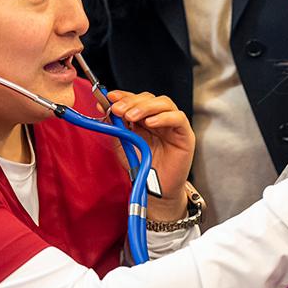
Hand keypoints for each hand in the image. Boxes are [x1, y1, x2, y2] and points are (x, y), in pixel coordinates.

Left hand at [108, 90, 194, 220]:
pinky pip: (178, 118)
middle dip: (132, 101)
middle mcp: (160, 118)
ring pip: (164, 103)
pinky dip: (164, 117)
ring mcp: (173, 125)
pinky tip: (150, 123)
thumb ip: (115, 125)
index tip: (110, 97)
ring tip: (130, 116)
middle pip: (150, 98)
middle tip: (118, 109)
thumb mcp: (123, 143)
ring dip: (145, 107)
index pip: (137, 99)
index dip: (124, 95)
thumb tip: (102, 105)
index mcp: (145, 118)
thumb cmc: (141, 168)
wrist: (154, 191)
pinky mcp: (185, 134)